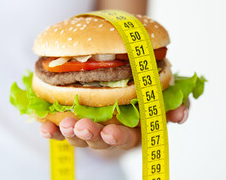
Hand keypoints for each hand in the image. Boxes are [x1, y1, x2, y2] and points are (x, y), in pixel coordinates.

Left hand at [40, 101, 189, 150]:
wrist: (123, 84)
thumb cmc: (143, 90)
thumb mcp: (161, 95)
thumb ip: (173, 104)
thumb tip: (182, 114)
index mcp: (133, 129)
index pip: (127, 138)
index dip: (118, 137)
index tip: (110, 132)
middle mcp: (111, 133)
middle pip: (99, 141)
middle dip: (89, 135)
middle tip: (81, 126)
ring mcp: (91, 129)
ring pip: (79, 137)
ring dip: (68, 132)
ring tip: (61, 122)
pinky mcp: (74, 122)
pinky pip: (61, 129)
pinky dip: (51, 129)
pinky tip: (43, 124)